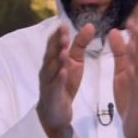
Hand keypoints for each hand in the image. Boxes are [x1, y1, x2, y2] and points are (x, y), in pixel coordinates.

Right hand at [37, 23, 95, 137]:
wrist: (55, 112)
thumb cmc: (64, 83)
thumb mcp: (75, 61)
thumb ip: (80, 44)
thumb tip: (90, 25)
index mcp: (53, 59)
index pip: (54, 44)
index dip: (58, 35)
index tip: (64, 24)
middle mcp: (47, 69)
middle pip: (51, 54)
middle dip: (57, 44)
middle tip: (64, 33)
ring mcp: (48, 82)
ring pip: (52, 69)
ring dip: (57, 59)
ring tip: (64, 50)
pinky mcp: (53, 95)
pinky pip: (56, 86)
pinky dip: (59, 79)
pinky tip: (63, 72)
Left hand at [108, 21, 137, 137]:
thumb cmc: (132, 100)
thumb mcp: (123, 74)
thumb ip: (120, 54)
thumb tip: (115, 32)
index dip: (135, 35)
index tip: (130, 19)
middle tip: (133, 23)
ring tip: (134, 41)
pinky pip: (137, 88)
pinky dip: (135, 77)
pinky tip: (131, 68)